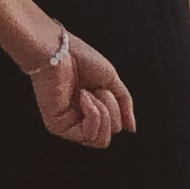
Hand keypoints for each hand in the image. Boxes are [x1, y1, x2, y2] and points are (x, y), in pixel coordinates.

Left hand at [27, 31, 134, 148]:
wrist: (58, 48)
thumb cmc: (80, 57)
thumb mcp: (111, 80)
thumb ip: (124, 104)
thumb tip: (131, 129)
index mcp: (91, 109)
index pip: (114, 127)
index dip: (116, 108)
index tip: (105, 87)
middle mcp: (78, 120)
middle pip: (109, 136)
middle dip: (111, 110)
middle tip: (99, 90)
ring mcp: (68, 125)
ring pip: (100, 140)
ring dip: (102, 112)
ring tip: (88, 92)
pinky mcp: (58, 126)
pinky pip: (87, 135)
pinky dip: (92, 113)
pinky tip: (83, 96)